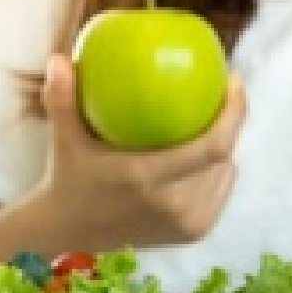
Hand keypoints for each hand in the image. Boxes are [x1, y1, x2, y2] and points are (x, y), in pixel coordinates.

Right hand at [24, 53, 244, 252]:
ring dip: (224, 145)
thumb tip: (57, 58)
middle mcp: (175, 206)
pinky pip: (220, 190)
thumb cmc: (69, 179)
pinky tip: (208, 148)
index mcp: (148, 180)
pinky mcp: (195, 232)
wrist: (70, 234)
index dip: (234, 113)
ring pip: (225, 173)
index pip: (212, 147)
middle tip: (223, 90)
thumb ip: (60, 100)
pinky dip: (218, 170)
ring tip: (214, 116)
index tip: (233, 80)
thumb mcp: (64, 140)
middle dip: (230, 121)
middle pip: (224, 156)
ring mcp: (188, 223)